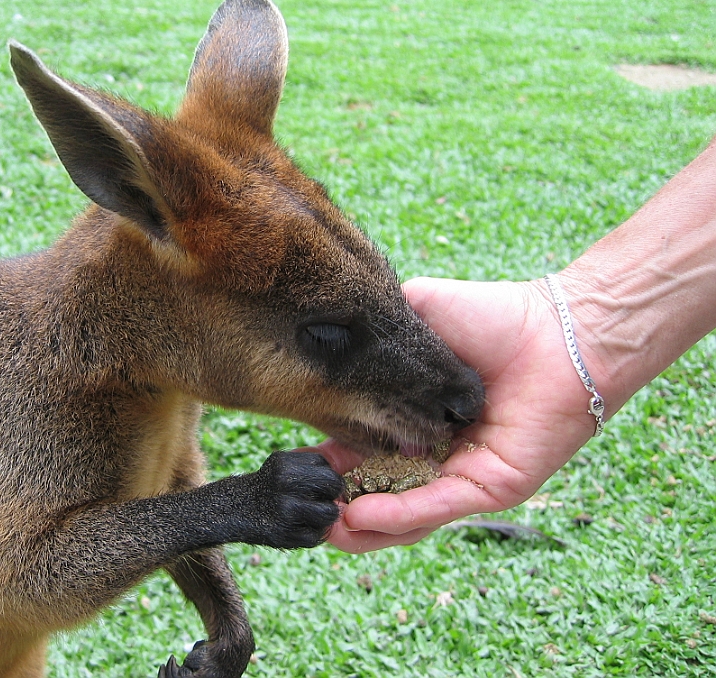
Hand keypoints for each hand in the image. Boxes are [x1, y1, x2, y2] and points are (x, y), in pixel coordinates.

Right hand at [322, 276, 600, 552]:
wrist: (554, 329)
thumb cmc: (490, 316)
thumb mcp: (414, 317)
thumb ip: (373, 337)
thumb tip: (324, 343)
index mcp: (415, 419)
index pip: (361, 449)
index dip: (326, 460)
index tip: (290, 463)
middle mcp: (435, 454)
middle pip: (378, 490)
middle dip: (338, 504)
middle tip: (300, 506)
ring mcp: (461, 474)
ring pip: (405, 512)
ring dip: (362, 525)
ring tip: (325, 528)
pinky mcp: (489, 488)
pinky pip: (437, 505)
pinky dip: (398, 514)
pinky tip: (361, 514)